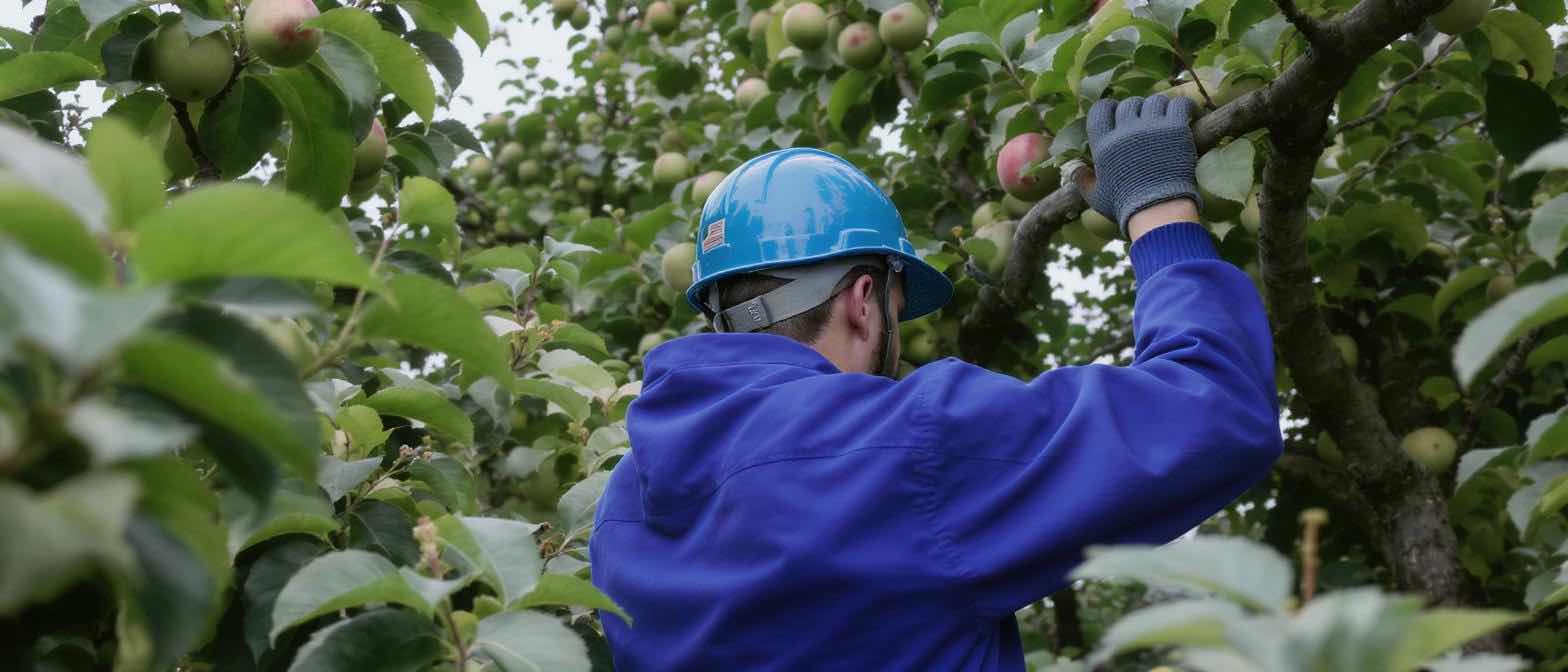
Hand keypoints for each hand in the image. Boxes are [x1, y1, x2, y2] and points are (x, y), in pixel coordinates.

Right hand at [1079, 96, 1201, 233]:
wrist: (1158, 211)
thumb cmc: (1125, 206)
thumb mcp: (1096, 197)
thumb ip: (1083, 180)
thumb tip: (1073, 169)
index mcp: (1104, 143)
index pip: (1100, 110)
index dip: (1109, 108)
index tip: (1116, 114)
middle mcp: (1125, 130)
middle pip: (1129, 103)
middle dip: (1135, 109)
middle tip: (1143, 121)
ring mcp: (1151, 127)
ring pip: (1154, 101)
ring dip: (1158, 108)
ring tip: (1163, 118)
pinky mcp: (1175, 129)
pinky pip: (1179, 104)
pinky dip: (1182, 106)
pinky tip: (1184, 113)